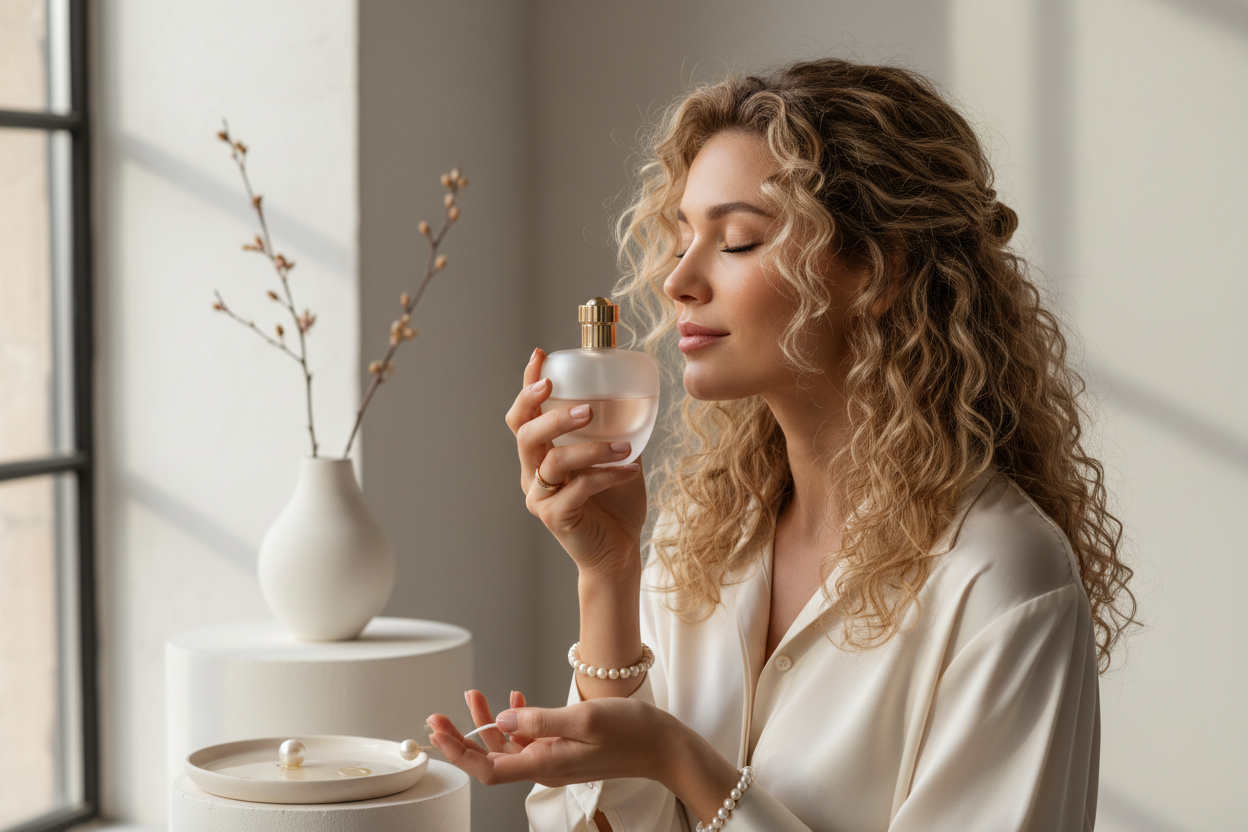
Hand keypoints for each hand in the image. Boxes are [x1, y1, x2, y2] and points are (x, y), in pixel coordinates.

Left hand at [427, 693, 674, 788]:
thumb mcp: (584, 718)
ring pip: (508, 746)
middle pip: (492, 757)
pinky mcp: (564, 750)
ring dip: (488, 722)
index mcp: (545, 764)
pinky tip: (514, 700)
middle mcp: (545, 767)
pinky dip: (515, 721)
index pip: (488, 769)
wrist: (663, 746)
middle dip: (464, 736)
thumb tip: (501, 721)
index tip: (439, 733)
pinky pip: (529, 740)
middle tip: (439, 715)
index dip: (460, 752)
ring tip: (475, 695)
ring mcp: (554, 760)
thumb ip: (540, 721)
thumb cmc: (631, 732)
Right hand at [505, 348, 647, 576]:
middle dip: (552, 416)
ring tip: (623, 446)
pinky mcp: (555, 517)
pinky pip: (577, 490)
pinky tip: (629, 471)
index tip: (540, 356)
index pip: (524, 414)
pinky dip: (606, 476)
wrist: (619, 552)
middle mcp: (532, 472)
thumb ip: (615, 431)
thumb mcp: (614, 458)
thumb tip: (636, 394)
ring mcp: (540, 497)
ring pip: (552, 462)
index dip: (527, 384)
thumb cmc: (615, 504)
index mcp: (540, 454)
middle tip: (585, 409)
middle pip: (525, 434)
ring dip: (590, 449)